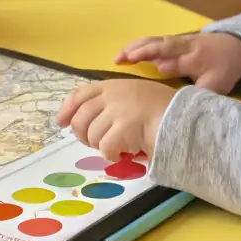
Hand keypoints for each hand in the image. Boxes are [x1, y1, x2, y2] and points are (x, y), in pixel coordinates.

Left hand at [56, 79, 174, 160]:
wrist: (181, 116)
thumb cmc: (160, 107)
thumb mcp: (134, 95)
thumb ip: (111, 102)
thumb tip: (83, 119)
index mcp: (113, 85)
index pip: (80, 94)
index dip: (66, 109)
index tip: (59, 122)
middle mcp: (112, 94)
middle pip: (80, 118)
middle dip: (82, 134)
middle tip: (93, 143)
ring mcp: (118, 110)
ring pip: (92, 135)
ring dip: (101, 146)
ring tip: (117, 146)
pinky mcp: (124, 127)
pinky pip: (106, 147)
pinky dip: (112, 155)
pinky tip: (124, 154)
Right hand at [115, 31, 240, 94]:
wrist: (235, 46)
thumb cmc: (224, 69)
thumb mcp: (219, 85)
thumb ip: (202, 96)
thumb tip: (187, 110)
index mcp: (195, 59)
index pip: (178, 61)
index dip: (167, 65)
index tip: (155, 69)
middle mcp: (183, 47)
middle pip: (161, 45)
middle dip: (143, 51)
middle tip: (122, 60)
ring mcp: (176, 41)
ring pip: (154, 40)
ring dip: (135, 47)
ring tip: (116, 58)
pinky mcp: (171, 40)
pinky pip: (152, 40)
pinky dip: (137, 46)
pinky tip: (124, 54)